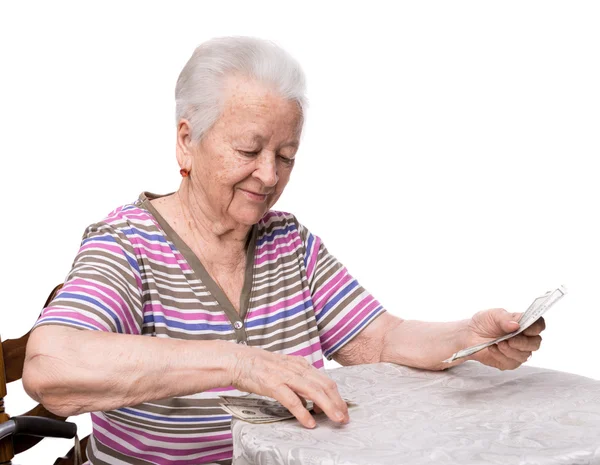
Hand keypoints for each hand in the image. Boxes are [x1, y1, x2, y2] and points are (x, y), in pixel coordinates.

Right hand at [229, 345, 348, 427]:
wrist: (236, 359)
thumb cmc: (257, 366)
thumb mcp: (283, 369)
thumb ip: (298, 380)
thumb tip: (310, 397)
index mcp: (300, 364)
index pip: (325, 380)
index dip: (337, 396)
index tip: (343, 408)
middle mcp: (296, 368)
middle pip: (325, 385)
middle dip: (338, 403)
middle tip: (344, 417)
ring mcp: (285, 376)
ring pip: (314, 392)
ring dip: (328, 407)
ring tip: (336, 419)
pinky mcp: (273, 384)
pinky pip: (292, 400)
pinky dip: (303, 412)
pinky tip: (309, 422)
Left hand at [466, 308, 544, 369]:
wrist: (469, 334)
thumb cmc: (484, 322)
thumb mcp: (493, 315)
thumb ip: (504, 318)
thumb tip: (515, 325)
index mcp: (524, 324)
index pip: (538, 325)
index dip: (536, 327)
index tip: (526, 328)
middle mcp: (524, 339)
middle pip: (535, 343)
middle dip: (523, 343)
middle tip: (510, 340)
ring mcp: (518, 352)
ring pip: (524, 355)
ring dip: (510, 350)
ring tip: (498, 343)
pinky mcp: (509, 362)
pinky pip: (511, 363)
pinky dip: (500, 355)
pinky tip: (492, 348)